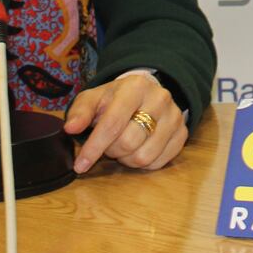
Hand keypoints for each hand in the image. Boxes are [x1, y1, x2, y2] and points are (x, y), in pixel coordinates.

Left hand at [63, 72, 186, 173]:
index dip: (94, 148)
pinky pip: (158, 163)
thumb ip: (80, 112)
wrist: (145, 93)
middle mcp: (160, 99)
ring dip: (126, 159)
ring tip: (123, 146)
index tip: (80, 165)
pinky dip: (143, 163)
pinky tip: (138, 148)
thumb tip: (70, 128)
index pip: (113, 123)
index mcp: (135, 87)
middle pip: (128, 143)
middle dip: (111, 151)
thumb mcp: (94, 99)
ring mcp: (174, 116)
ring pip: (144, 157)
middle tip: (108, 144)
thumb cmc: (115, 99)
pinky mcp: (182, 133)